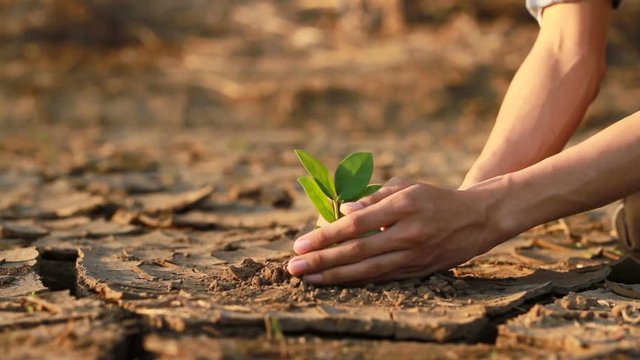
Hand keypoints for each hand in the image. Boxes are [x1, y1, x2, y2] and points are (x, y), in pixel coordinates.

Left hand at [287, 177, 509, 284]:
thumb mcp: (405, 186)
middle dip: (321, 261)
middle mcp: (408, 234)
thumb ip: (372, 197)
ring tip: (308, 279)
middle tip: (293, 267)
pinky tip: (337, 282)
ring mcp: (414, 255)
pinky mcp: (419, 270)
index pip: (356, 225)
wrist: (478, 218)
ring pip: (367, 270)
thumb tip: (342, 212)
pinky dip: (357, 280)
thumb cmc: (433, 198)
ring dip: (334, 276)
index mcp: (403, 206)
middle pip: (356, 252)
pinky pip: (382, 277)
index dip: (325, 236)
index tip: (300, 244)